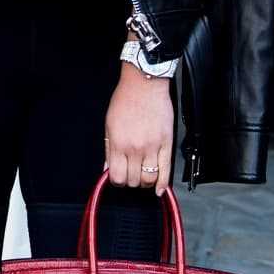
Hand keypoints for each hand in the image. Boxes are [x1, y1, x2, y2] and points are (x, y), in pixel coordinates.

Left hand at [104, 66, 173, 196]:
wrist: (144, 84)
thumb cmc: (126, 99)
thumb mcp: (109, 124)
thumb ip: (109, 149)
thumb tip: (107, 168)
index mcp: (118, 144)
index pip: (116, 176)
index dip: (116, 181)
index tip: (117, 178)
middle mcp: (135, 148)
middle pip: (133, 180)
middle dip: (130, 181)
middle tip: (130, 175)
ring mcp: (152, 147)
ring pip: (149, 179)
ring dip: (145, 182)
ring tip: (143, 177)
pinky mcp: (166, 143)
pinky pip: (166, 170)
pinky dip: (164, 183)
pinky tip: (160, 189)